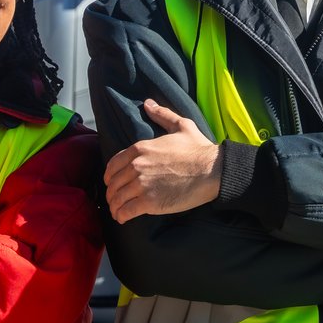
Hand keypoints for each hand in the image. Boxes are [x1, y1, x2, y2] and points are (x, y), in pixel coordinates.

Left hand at [103, 99, 221, 222]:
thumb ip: (162, 115)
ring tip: (117, 211)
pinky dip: (121, 216)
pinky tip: (122, 218)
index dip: (110, 175)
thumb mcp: (181, 125)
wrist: (212, 170)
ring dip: (114, 206)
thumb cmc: (199, 149)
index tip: (111, 182)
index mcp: (140, 148)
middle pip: (113, 183)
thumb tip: (148, 104)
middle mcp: (137, 166)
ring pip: (117, 198)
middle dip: (112, 192)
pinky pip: (126, 211)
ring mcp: (142, 185)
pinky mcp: (149, 202)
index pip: (113, 164)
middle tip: (115, 199)